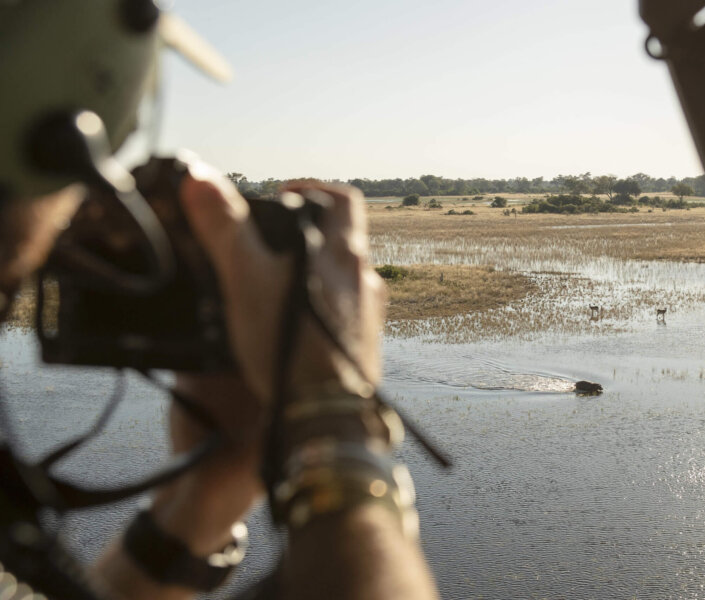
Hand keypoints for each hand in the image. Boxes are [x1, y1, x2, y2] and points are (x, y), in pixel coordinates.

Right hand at [178, 165, 385, 400]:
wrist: (327, 415)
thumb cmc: (290, 345)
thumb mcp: (246, 279)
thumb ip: (224, 228)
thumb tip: (200, 178)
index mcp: (340, 252)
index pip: (342, 198)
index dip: (313, 188)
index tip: (284, 194)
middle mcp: (364, 279)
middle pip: (343, 238)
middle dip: (309, 234)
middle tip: (273, 242)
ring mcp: (369, 314)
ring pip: (344, 278)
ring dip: (316, 273)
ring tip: (277, 286)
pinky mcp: (365, 345)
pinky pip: (346, 313)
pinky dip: (323, 309)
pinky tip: (296, 327)